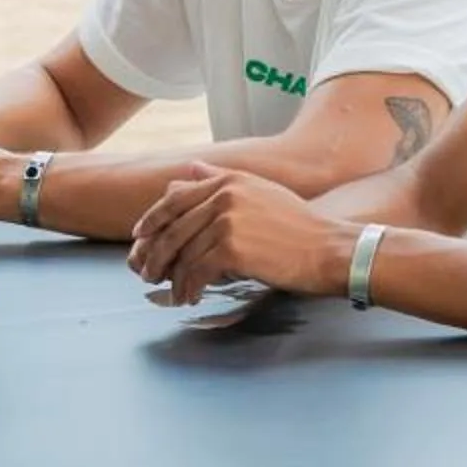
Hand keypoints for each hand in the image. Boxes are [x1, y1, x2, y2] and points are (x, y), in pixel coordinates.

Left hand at [127, 168, 350, 302]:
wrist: (327, 249)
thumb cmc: (299, 225)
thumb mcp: (260, 191)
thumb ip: (223, 179)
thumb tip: (191, 168)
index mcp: (230, 180)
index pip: (175, 196)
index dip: (152, 218)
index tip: (139, 235)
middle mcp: (225, 195)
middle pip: (173, 228)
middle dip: (155, 254)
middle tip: (147, 273)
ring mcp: (227, 221)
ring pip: (182, 253)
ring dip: (172, 277)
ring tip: (172, 292)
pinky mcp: (232, 249)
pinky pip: (196, 272)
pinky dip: (188, 288)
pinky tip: (190, 298)